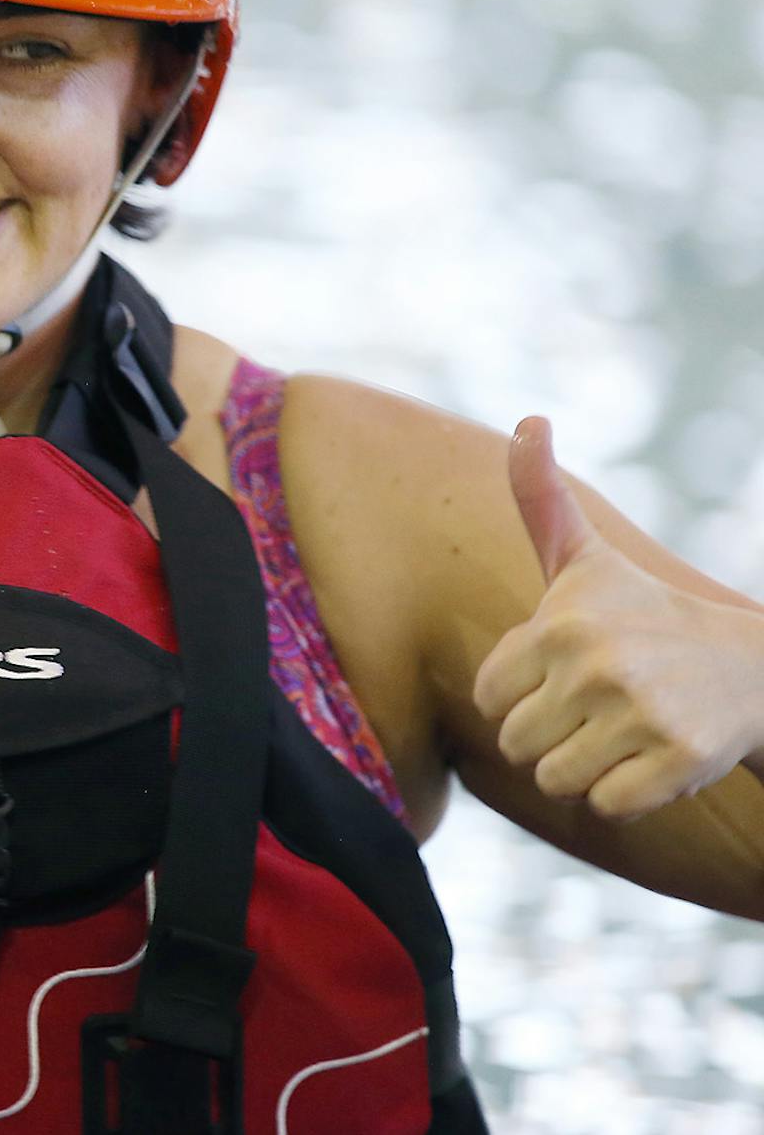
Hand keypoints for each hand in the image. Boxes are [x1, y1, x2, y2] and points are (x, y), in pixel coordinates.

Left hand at [472, 417, 763, 820]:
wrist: (749, 669)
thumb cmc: (643, 614)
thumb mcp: (586, 557)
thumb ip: (541, 497)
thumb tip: (530, 420)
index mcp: (559, 625)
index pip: (488, 699)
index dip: (522, 695)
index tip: (566, 672)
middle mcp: (596, 667)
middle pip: (516, 746)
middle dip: (551, 735)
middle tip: (600, 706)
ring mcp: (640, 715)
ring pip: (556, 780)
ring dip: (586, 767)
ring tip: (624, 730)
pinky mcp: (678, 761)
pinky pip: (607, 805)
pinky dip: (626, 793)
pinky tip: (654, 756)